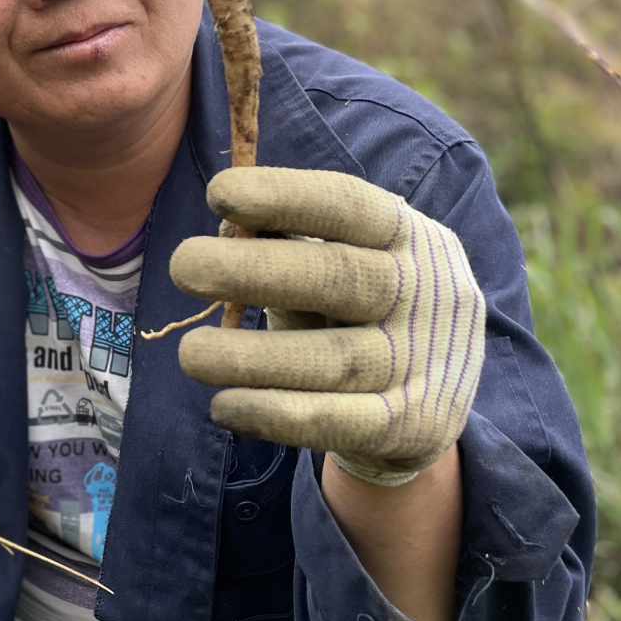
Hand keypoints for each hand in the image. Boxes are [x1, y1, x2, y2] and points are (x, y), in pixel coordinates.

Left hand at [168, 167, 484, 485]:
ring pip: (333, 358)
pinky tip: (223, 407)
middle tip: (183, 266)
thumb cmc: (362, 306)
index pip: (348, 205)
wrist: (438, 394)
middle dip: (255, 270)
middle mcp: (426, 293)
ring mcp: (423, 362)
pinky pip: (336, 422)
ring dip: (252, 357)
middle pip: (338, 277)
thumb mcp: (340, 260)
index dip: (286, 196)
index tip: (217, 193)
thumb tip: (226, 228)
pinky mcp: (412, 426)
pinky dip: (274, 415)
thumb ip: (288, 241)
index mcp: (408, 236)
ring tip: (191, 354)